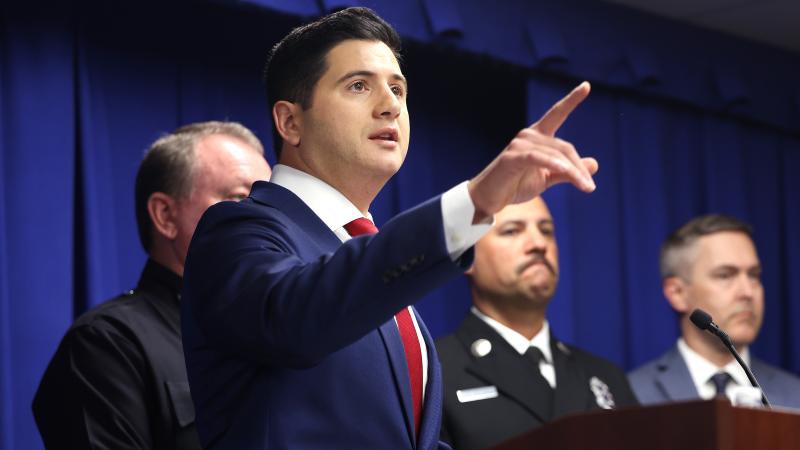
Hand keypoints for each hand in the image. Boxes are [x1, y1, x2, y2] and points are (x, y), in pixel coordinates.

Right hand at [468, 82, 598, 222]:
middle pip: (564, 148)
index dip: (571, 100)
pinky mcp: (511, 158)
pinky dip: (552, 163)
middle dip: (579, 168)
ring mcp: (519, 145)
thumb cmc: (515, 185)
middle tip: (590, 187)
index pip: (557, 114)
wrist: (489, 199)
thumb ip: (568, 172)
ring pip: (555, 155)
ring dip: (573, 172)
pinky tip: (564, 170)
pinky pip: (537, 158)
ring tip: (587, 188)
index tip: (587, 85)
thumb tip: (595, 163)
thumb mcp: (547, 179)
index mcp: (537, 137)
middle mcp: (528, 136)